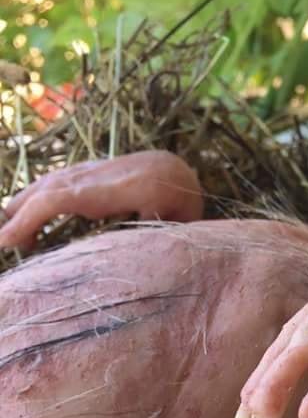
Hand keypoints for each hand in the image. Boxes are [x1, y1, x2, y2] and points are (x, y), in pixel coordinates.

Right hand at [0, 150, 203, 249]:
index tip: (7, 240)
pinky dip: (32, 200)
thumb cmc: (180, 202)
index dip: (30, 218)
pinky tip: (23, 218)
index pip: (59, 198)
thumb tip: (134, 247)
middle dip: (16, 216)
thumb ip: (155, 229)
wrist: (175, 170)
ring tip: (9, 236)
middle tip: (3, 245)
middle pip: (43, 190)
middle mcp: (92, 175)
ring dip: (21, 208)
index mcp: (113, 188)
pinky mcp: (82, 176)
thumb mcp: (177, 220)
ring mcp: (84, 172)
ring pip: (44, 186)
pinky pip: (51, 186)